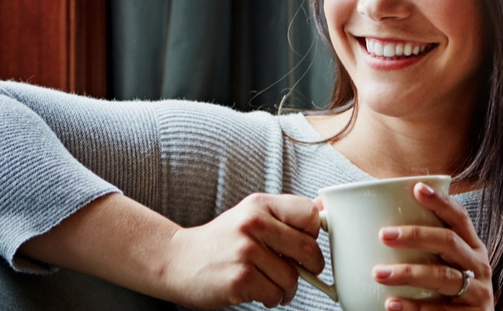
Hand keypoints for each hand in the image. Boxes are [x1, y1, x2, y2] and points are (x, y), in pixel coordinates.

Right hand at [159, 193, 324, 308]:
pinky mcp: (240, 279)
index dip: (313, 235)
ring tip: (270, 283)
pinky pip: (276, 294)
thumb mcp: (251, 215)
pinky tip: (257, 290)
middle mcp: (254, 224)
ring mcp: (246, 252)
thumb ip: (286, 215)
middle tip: (300, 271)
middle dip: (310, 267)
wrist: (177, 261)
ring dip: (287, 287)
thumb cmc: (222, 241)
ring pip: (293, 277)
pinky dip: (272, 298)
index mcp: (261, 205)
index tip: (305, 245)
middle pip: (308, 249)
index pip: (310, 215)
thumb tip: (325, 208)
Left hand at [373, 182, 493, 310]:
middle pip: (450, 242)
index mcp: (472, 247)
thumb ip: (422, 250)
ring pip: (443, 277)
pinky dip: (414, 308)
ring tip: (378, 274)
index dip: (441, 201)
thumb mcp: (444, 268)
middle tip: (384, 235)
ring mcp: (478, 292)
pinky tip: (391, 304)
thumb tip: (373, 226)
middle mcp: (479, 266)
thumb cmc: (448, 295)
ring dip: (409, 273)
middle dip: (417, 235)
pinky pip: (440, 310)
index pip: (459, 218)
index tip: (416, 188)